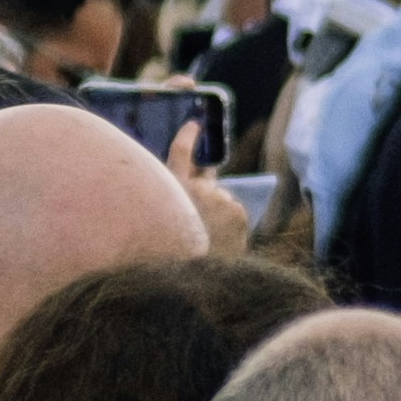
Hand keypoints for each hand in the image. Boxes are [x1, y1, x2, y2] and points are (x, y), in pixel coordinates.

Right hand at [166, 118, 249, 255]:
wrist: (196, 276)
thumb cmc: (174, 254)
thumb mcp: (164, 223)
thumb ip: (175, 204)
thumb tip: (196, 196)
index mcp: (169, 188)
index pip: (180, 153)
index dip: (188, 136)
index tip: (195, 124)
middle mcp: (194, 187)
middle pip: (205, 177)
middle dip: (205, 181)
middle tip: (204, 194)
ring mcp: (217, 197)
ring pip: (220, 199)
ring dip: (217, 212)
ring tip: (208, 238)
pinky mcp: (236, 209)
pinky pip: (233, 212)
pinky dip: (230, 224)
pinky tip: (221, 240)